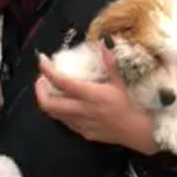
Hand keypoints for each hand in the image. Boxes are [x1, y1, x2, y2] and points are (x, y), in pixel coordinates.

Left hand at [34, 39, 158, 155]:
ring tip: (51, 90)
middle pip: (48, 103)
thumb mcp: (121, 82)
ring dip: (48, 100)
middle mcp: (82, 110)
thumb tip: (104, 43)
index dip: (47, 70)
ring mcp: (81, 124)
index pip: (61, 82)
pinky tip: (66, 104)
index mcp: (91, 95)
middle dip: (39, 89)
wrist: (137, 131)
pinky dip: (60, 111)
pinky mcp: (83, 133)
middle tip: (43, 78)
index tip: (43, 60)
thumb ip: (110, 63)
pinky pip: (65, 122)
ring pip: (54, 114)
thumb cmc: (131, 106)